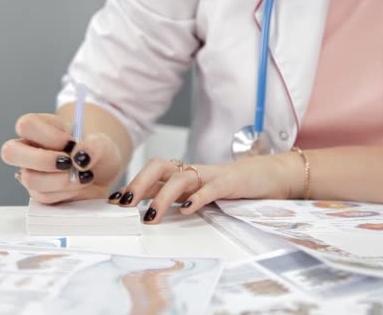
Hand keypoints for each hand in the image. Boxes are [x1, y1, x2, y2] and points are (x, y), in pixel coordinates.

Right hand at [0, 113, 123, 203]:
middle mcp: (28, 149)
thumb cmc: (96, 152)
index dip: (47, 135)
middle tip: (68, 163)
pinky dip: (66, 193)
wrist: (101, 173)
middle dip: (43, 160)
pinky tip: (79, 185)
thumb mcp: (104, 144)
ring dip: (61, 180)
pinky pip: (44, 197)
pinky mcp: (38, 193)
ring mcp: (30, 172)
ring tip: (82, 176)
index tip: (71, 143)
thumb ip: (95, 145)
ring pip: (29, 179)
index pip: (26, 125)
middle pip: (10, 152)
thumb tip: (80, 155)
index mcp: (40, 128)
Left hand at [111, 155, 301, 223]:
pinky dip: (198, 198)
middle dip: (139, 183)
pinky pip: (211, 188)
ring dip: (162, 196)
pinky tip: (187, 210)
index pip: (152, 174)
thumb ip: (178, 197)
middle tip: (124, 204)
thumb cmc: (231, 186)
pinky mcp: (230, 183)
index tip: (113, 201)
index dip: (132, 184)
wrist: (269, 175)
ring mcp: (211, 176)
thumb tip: (148, 210)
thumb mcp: (200, 192)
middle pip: (159, 167)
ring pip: (181, 178)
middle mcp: (193, 172)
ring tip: (151, 216)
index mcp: (185, 175)